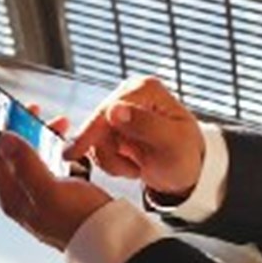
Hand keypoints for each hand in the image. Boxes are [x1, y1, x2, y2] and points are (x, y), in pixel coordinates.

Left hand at [0, 131, 111, 251]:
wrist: (109, 238)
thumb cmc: (80, 222)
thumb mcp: (49, 189)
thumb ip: (24, 163)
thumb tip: (4, 141)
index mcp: (14, 197)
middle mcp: (24, 196)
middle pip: (14, 155)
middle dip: (23, 129)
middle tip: (33, 112)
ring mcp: (41, 195)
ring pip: (35, 157)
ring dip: (44, 137)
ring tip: (59, 125)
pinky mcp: (60, 194)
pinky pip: (52, 164)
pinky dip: (58, 150)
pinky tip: (68, 145)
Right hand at [64, 76, 203, 196]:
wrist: (186, 174)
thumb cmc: (186, 155)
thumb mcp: (171, 142)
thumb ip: (144, 124)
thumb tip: (114, 109)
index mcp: (145, 89)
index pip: (107, 109)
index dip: (91, 131)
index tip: (75, 152)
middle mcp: (129, 95)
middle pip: (96, 124)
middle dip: (110, 153)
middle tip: (133, 171)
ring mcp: (120, 112)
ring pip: (94, 139)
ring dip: (111, 161)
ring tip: (137, 169)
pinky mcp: (113, 129)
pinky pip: (96, 147)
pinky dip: (110, 163)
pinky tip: (131, 166)